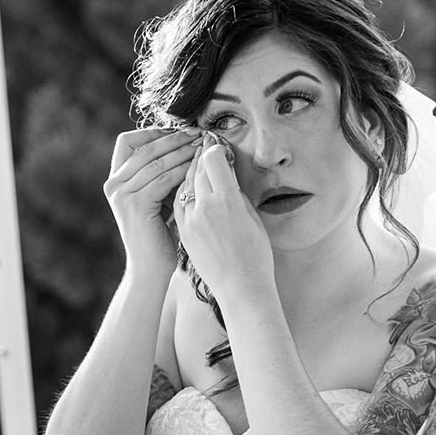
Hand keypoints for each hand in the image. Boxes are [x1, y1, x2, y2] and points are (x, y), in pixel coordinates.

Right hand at [104, 127, 202, 273]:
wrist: (152, 269)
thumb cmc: (161, 237)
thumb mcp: (159, 200)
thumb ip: (162, 177)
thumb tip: (186, 147)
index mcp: (116, 180)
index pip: (129, 141)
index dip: (154, 132)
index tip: (182, 130)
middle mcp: (113, 184)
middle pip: (144, 147)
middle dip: (174, 138)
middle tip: (199, 133)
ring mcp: (121, 194)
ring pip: (155, 161)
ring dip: (181, 151)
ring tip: (203, 146)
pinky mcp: (135, 205)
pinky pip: (162, 179)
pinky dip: (182, 170)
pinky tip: (198, 167)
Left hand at [171, 135, 276, 316]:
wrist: (241, 289)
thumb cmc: (256, 257)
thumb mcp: (252, 220)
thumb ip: (236, 196)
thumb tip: (224, 179)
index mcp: (227, 201)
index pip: (214, 161)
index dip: (215, 149)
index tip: (216, 144)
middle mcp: (205, 207)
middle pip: (197, 169)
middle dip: (200, 156)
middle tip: (202, 144)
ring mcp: (191, 220)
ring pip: (185, 185)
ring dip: (189, 172)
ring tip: (194, 164)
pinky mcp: (184, 232)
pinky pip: (179, 203)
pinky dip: (183, 191)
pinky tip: (188, 187)